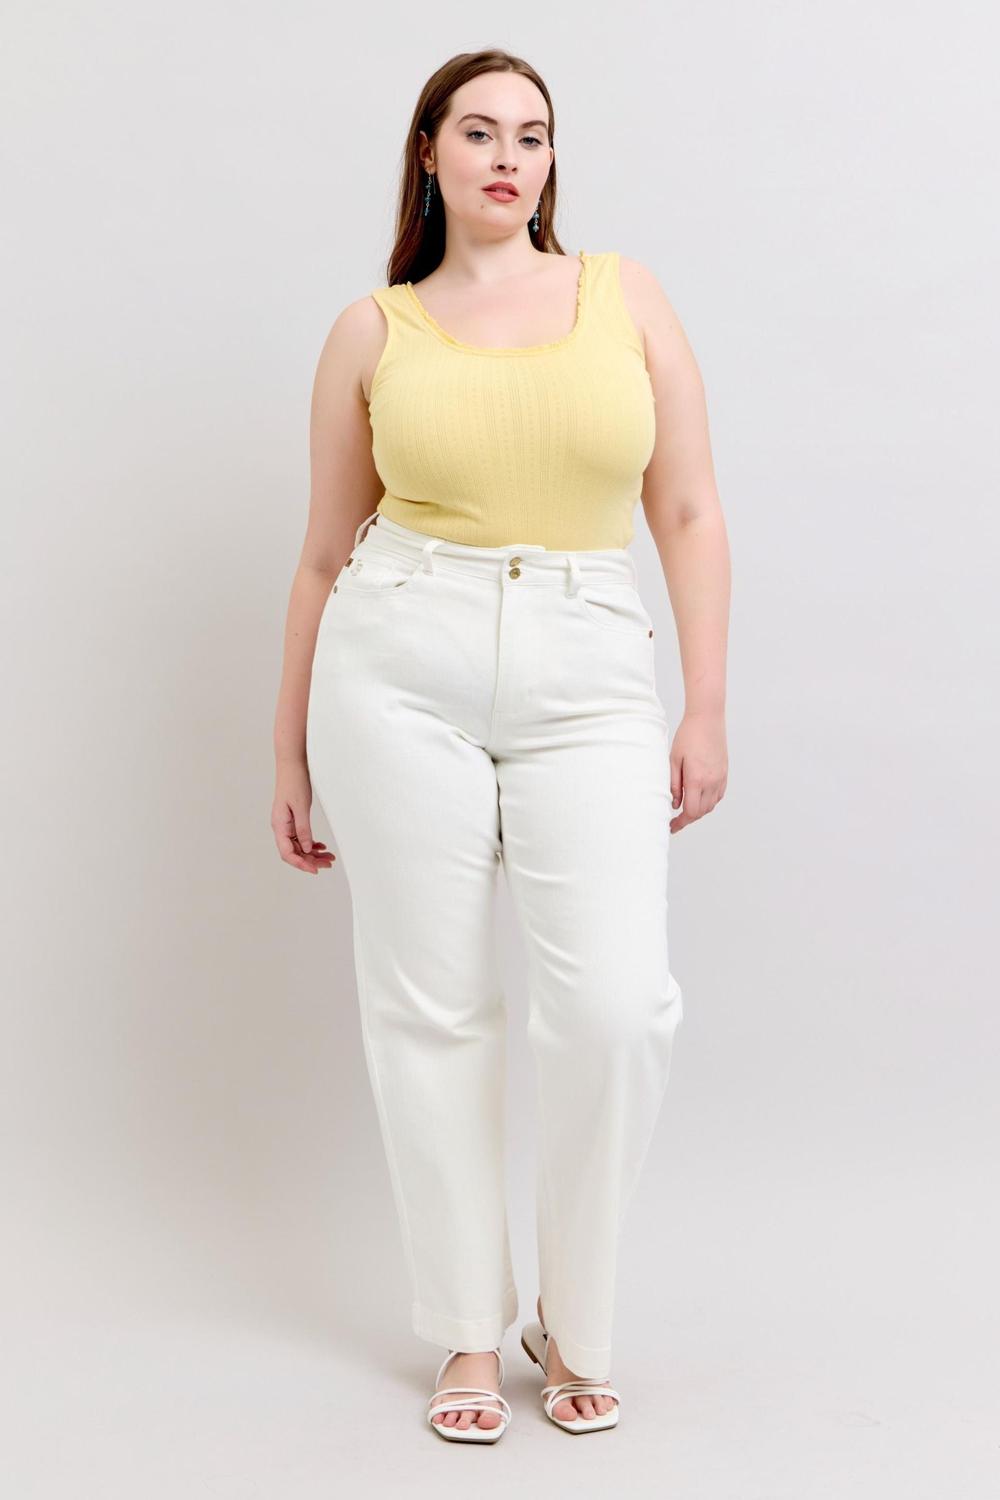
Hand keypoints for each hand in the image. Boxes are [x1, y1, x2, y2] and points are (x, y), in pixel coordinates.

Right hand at [271, 762, 336, 873]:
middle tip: (328, 864)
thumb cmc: (294, 782)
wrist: (292, 765)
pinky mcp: (292, 820)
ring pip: (298, 846)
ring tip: (328, 857)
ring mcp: (286, 824)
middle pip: (294, 852)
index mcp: (279, 826)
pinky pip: (300, 837)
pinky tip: (321, 846)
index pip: (288, 853)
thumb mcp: (301, 807)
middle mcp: (281, 827)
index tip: (315, 869)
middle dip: (310, 860)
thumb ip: (304, 829)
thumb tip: (308, 848)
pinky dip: (311, 843)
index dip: (301, 864)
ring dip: (313, 853)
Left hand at [669, 709, 727, 832]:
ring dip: (699, 810)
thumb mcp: (674, 760)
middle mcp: (712, 781)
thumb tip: (674, 804)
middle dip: (688, 818)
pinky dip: (709, 801)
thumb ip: (673, 784)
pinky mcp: (725, 773)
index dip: (680, 822)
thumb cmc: (688, 736)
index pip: (691, 812)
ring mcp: (720, 778)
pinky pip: (718, 795)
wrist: (707, 719)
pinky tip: (699, 797)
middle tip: (675, 819)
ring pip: (711, 805)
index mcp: (697, 779)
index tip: (672, 826)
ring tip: (686, 807)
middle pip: (701, 812)